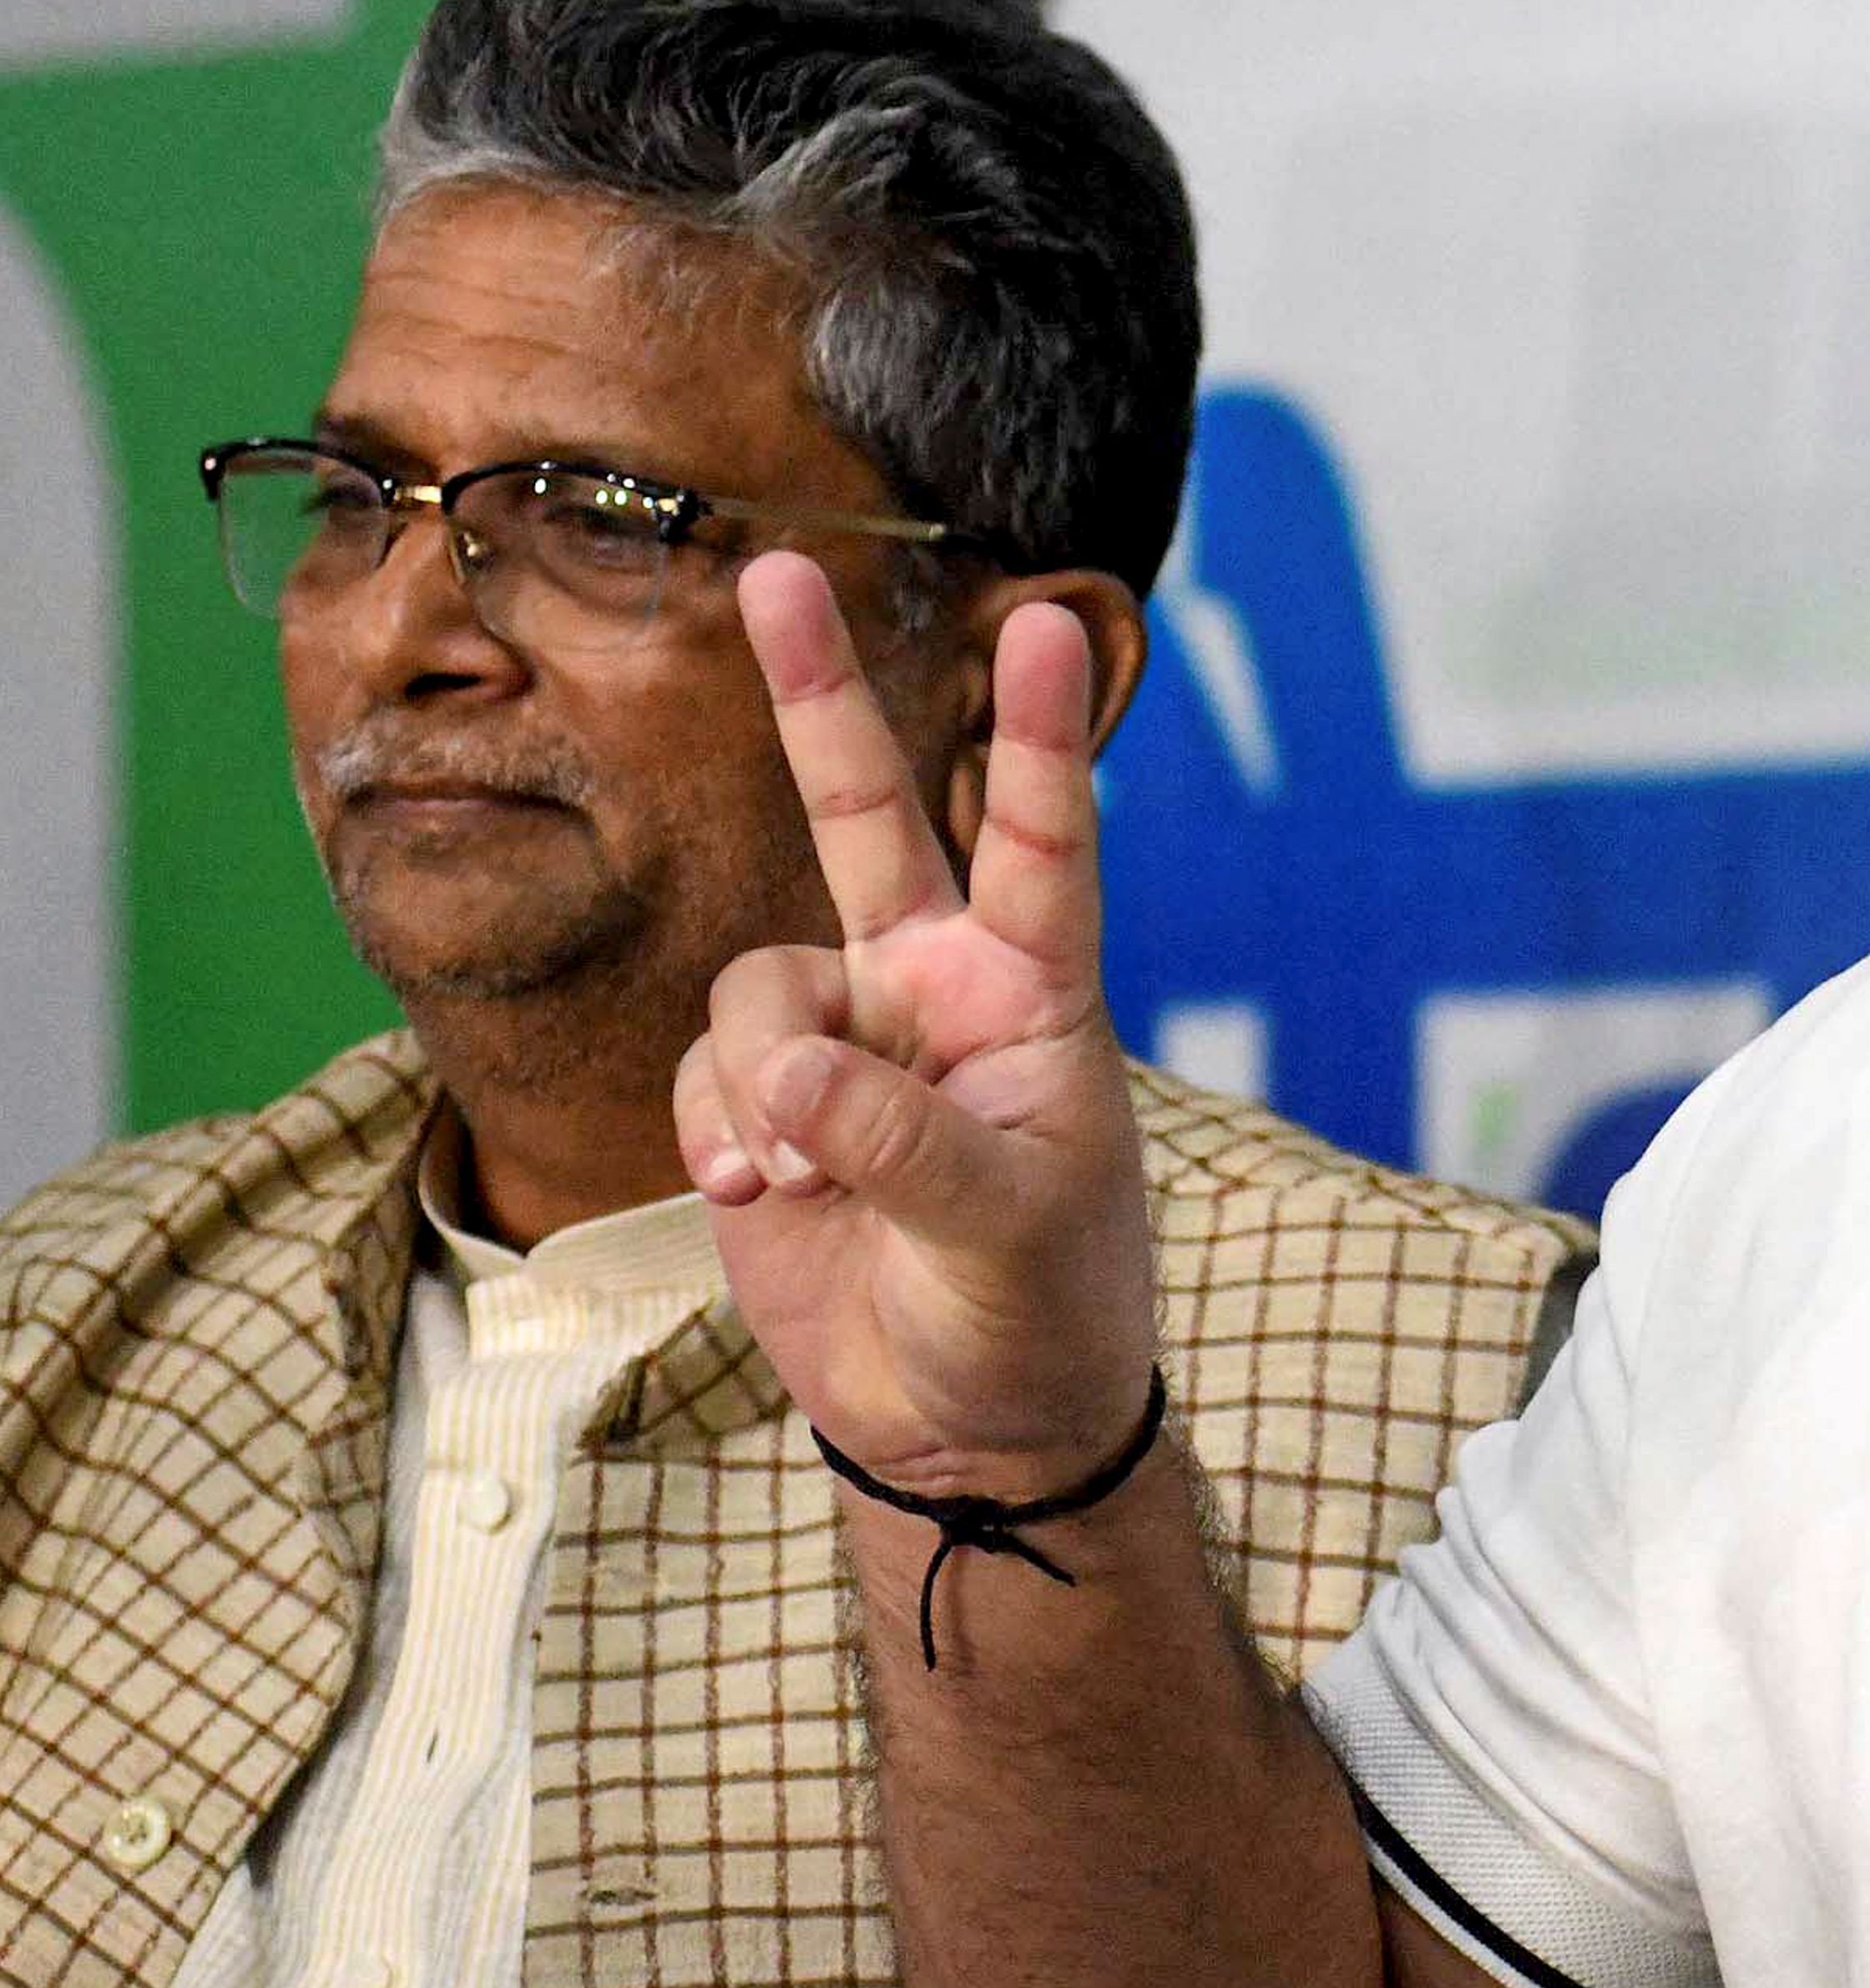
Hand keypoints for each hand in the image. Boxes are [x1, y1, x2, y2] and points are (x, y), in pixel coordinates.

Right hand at [675, 553, 1156, 1498]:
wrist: (971, 1421)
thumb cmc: (1039, 1310)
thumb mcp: (1005, 1229)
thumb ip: (901, 1143)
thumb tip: (789, 1075)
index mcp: (1032, 994)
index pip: (1039, 843)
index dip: (1035, 736)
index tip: (1041, 624)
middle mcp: (934, 987)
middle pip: (866, 813)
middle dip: (814, 694)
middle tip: (775, 567)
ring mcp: (843, 1038)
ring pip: (758, 983)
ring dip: (759, 1080)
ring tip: (796, 1175)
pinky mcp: (761, 1104)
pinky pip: (710, 1074)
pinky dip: (718, 1130)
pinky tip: (759, 1192)